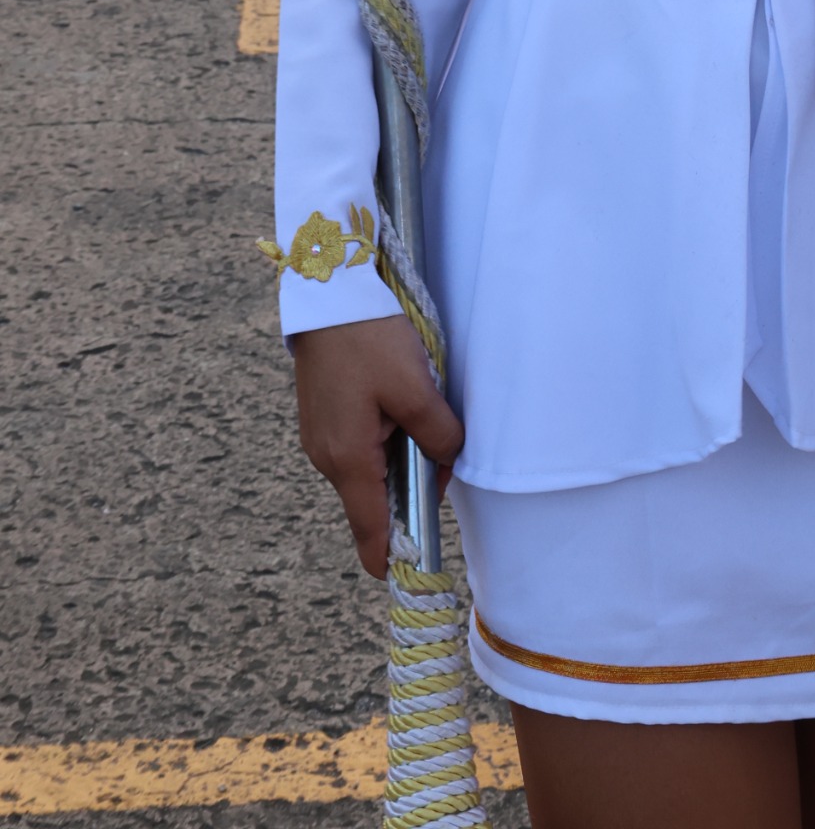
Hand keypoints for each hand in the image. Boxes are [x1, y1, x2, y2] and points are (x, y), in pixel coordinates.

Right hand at [292, 316, 463, 577]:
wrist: (327, 294)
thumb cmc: (369, 339)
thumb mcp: (414, 386)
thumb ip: (437, 433)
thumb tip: (446, 460)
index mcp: (347, 459)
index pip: (370, 531)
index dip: (394, 555)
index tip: (420, 567)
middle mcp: (326, 458)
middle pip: (375, 499)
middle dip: (413, 487)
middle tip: (443, 448)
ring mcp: (321, 439)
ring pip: (370, 470)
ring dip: (401, 457)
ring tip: (422, 413)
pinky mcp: (323, 418)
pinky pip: (360, 447)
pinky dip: (386, 439)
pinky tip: (401, 405)